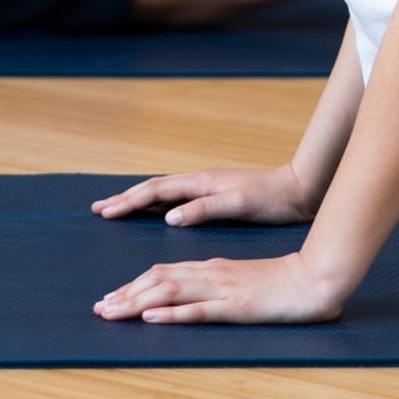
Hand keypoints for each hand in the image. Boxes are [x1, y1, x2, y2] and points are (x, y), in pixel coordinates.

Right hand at [92, 165, 313, 227]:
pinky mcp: (215, 195)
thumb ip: (204, 209)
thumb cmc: (271, 198)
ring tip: (118, 208)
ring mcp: (206, 187)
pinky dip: (157, 204)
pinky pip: (176, 199)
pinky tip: (156, 213)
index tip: (105, 211)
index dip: (129, 201)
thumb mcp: (239, 204)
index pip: (156, 191)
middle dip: (125, 198)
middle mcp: (199, 181)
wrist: (299, 188)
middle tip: (99, 209)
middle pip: (153, 188)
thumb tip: (169, 217)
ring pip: (163, 193)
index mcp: (201, 183)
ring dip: (138, 200)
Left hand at [94, 251, 342, 324]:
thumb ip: (215, 286)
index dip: (133, 285)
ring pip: (171, 292)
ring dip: (137, 302)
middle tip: (99, 309)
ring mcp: (222, 289)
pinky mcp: (236, 306)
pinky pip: (199, 310)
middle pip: (158, 279)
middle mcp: (211, 273)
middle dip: (125, 294)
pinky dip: (172, 313)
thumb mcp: (240, 282)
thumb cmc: (281, 284)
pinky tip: (152, 317)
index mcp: (211, 267)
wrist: (314, 278)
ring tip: (112, 312)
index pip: (163, 272)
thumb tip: (188, 299)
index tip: (110, 300)